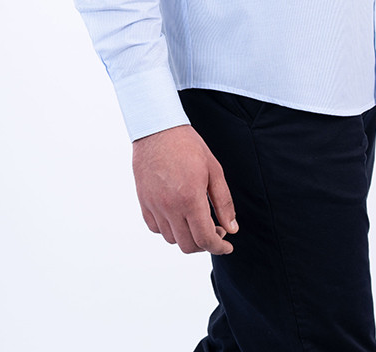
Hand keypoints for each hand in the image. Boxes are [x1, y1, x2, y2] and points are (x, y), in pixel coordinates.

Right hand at [131, 124, 238, 253]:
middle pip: (188, 245)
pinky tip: (178, 215)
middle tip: (215, 230)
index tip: (227, 246)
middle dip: (205, 244)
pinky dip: (169, 229)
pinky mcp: (144, 202)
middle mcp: (170, 206)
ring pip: (171, 239)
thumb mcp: (214, 169)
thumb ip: (223, 202)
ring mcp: (154, 206)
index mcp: (190, 198)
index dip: (219, 247)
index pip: (205, 239)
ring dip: (187, 237)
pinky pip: (155, 228)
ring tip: (196, 220)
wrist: (157, 129)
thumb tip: (231, 229)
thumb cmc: (187, 145)